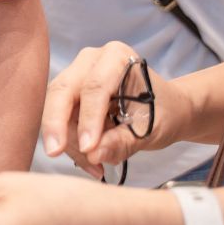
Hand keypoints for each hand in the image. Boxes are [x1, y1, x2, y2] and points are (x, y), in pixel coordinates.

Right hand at [41, 42, 185, 178]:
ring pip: (57, 108)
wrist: (168, 110)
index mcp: (116, 58)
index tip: (87, 148)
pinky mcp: (69, 94)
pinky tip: (89, 160)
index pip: (94, 87)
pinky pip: (60, 118)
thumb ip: (123, 142)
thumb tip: (93, 154)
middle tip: (55, 153)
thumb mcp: (151, 129)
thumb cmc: (164, 112)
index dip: (88, 119)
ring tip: (94, 166)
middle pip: (62, 91)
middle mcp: (90, 61)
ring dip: (68, 140)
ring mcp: (76, 75)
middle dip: (56, 124)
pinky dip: (70, 142)